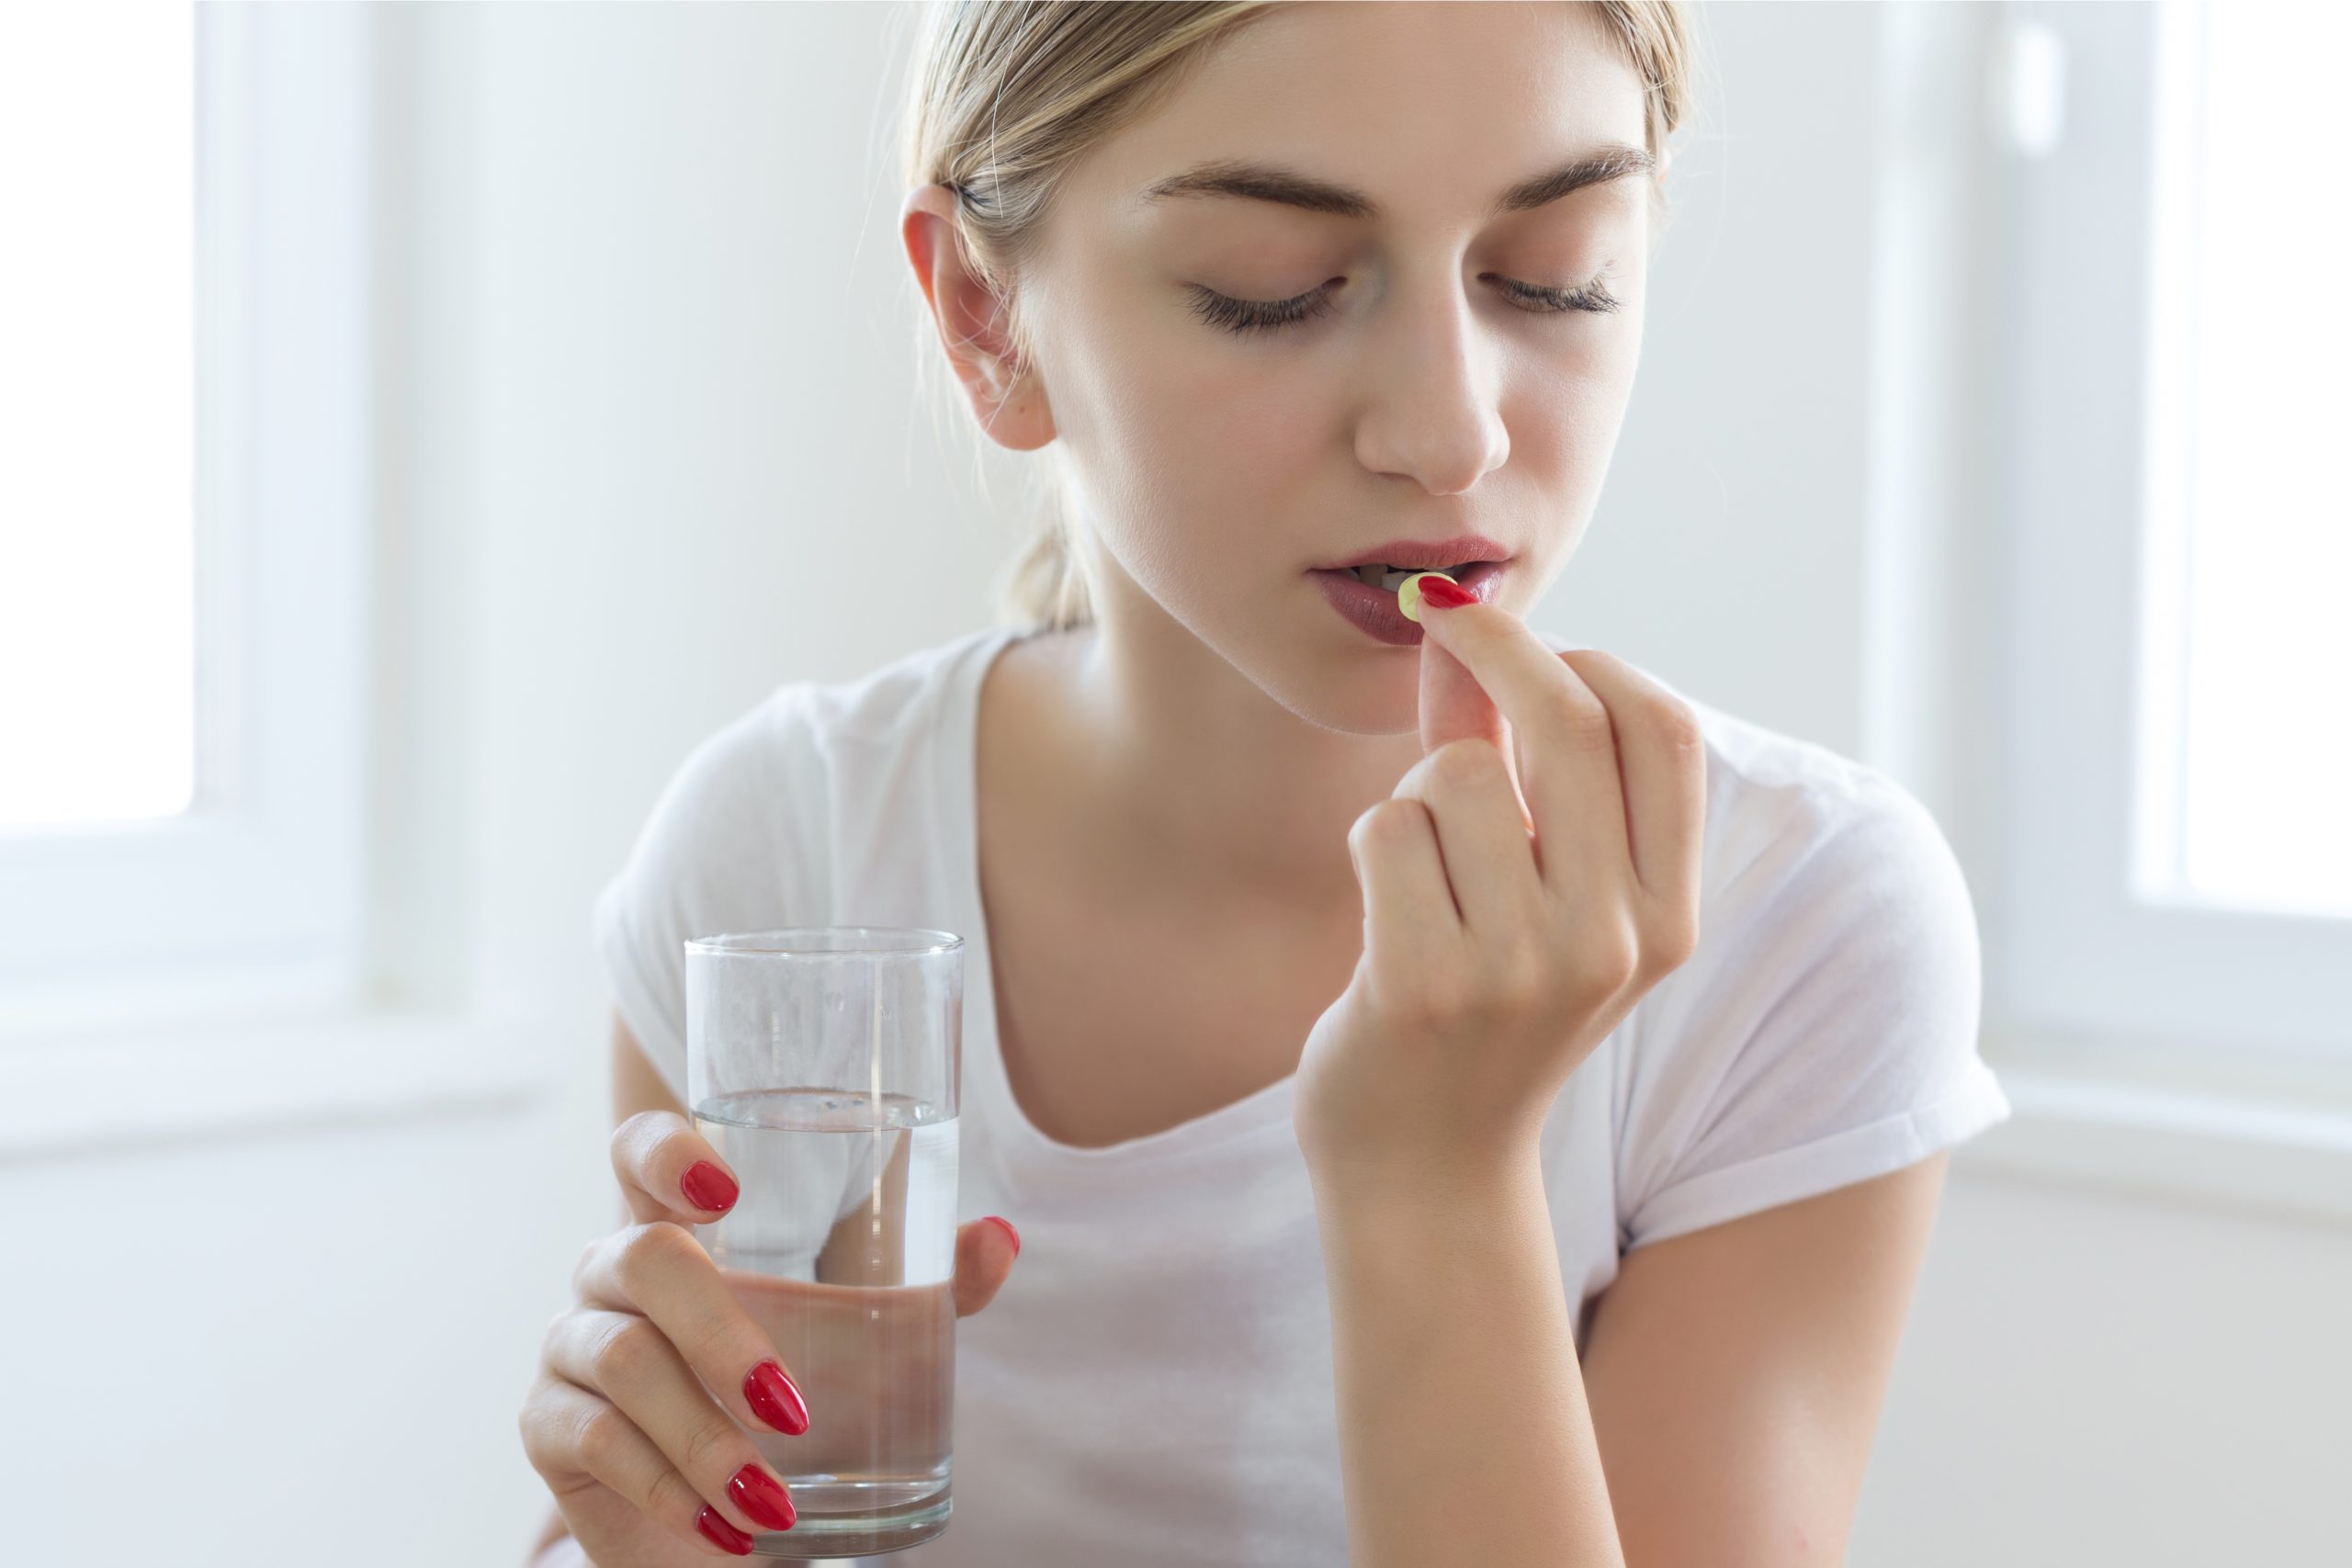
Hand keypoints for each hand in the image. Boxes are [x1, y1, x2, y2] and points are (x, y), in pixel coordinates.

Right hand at [519, 1110, 1020, 1561]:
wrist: (726, 1514)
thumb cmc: (786, 1395)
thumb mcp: (865, 1337)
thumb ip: (932, 1287)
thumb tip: (999, 1239)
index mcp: (679, 1225)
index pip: (639, 1151)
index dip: (665, 1151)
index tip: (724, 1187)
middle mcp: (612, 1270)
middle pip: (645, 1258)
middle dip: (721, 1332)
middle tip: (792, 1406)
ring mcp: (571, 1343)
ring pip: (624, 1359)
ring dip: (705, 1437)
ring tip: (772, 1499)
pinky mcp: (548, 1425)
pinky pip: (593, 1439)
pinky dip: (667, 1486)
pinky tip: (722, 1525)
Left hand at [1293, 588, 1706, 1197]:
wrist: (1426, 1171)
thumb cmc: (1477, 1006)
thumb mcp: (1534, 890)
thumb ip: (1504, 751)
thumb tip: (1459, 616)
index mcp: (1669, 915)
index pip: (1664, 731)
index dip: (1591, 660)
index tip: (1524, 639)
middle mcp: (1614, 940)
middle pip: (1568, 719)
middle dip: (1494, 644)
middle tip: (1439, 619)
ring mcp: (1524, 967)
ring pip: (1457, 770)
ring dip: (1416, 792)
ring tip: (1420, 871)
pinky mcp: (1427, 984)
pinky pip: (1385, 828)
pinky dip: (1372, 845)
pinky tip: (1384, 914)